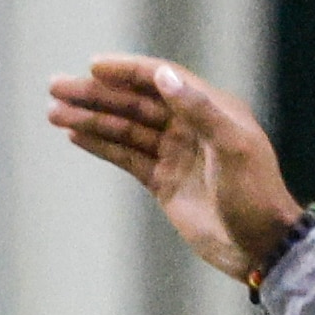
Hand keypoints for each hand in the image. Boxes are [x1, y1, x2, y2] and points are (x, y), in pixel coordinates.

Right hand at [46, 54, 307, 282]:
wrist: (261, 247)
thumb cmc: (256, 194)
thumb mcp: (234, 148)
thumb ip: (199, 110)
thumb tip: (162, 76)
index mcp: (211, 109)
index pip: (161, 79)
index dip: (127, 71)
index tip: (93, 67)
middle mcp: (190, 126)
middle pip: (135, 102)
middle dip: (96, 95)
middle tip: (55, 87)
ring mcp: (175, 154)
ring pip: (125, 129)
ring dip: (91, 119)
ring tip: (54, 112)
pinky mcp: (163, 182)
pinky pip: (127, 157)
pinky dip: (102, 145)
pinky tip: (75, 135)